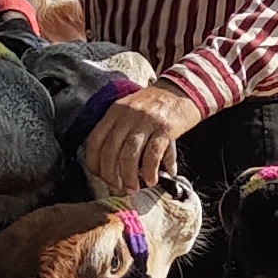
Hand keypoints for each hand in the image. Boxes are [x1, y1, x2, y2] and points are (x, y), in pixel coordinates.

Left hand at [81, 85, 204, 195]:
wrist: (183, 89)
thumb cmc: (155, 105)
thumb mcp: (130, 111)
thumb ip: (119, 133)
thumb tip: (114, 166)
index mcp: (115, 112)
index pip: (95, 141)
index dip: (94, 162)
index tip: (100, 176)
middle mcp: (127, 115)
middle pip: (110, 151)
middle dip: (111, 174)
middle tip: (117, 187)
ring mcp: (146, 121)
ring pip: (129, 154)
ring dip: (129, 176)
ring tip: (132, 188)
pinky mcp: (165, 127)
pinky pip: (153, 153)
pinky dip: (150, 170)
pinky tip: (152, 179)